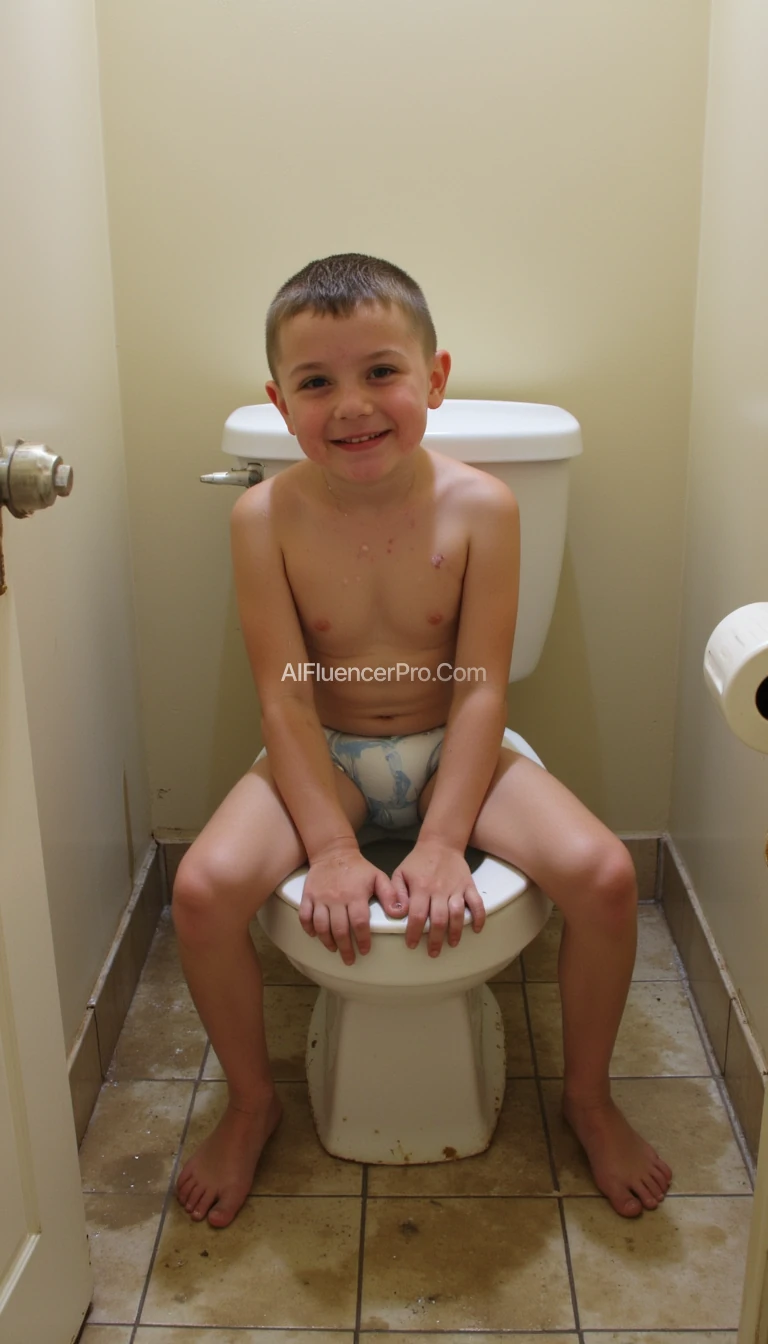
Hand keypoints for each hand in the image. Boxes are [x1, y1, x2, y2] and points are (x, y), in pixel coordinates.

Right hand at [299, 841, 402, 964]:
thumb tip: (400, 913)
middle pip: (339, 929)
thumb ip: (390, 895)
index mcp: (355, 895)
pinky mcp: (308, 895)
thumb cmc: (358, 868)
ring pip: (321, 925)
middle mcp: (337, 899)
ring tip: (334, 949)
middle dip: (345, 948)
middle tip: (349, 960)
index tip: (365, 950)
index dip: (362, 939)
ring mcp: (320, 898)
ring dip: (327, 941)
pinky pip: (305, 916)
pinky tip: (315, 935)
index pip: (359, 923)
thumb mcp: (378, 877)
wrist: (333, 852)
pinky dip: (308, 928)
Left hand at [391, 837, 485, 956]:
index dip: (413, 932)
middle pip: (439, 919)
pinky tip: (476, 929)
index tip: (411, 945)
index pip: (417, 915)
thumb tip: (397, 913)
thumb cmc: (418, 861)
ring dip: (455, 932)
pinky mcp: (469, 885)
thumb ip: (396, 894)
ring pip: (458, 914)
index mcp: (420, 887)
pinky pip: (477, 903)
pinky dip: (479, 917)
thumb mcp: (400, 873)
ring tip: (451, 944)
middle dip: (435, 939)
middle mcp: (439, 889)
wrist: (440, 843)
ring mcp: (456, 888)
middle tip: (433, 953)